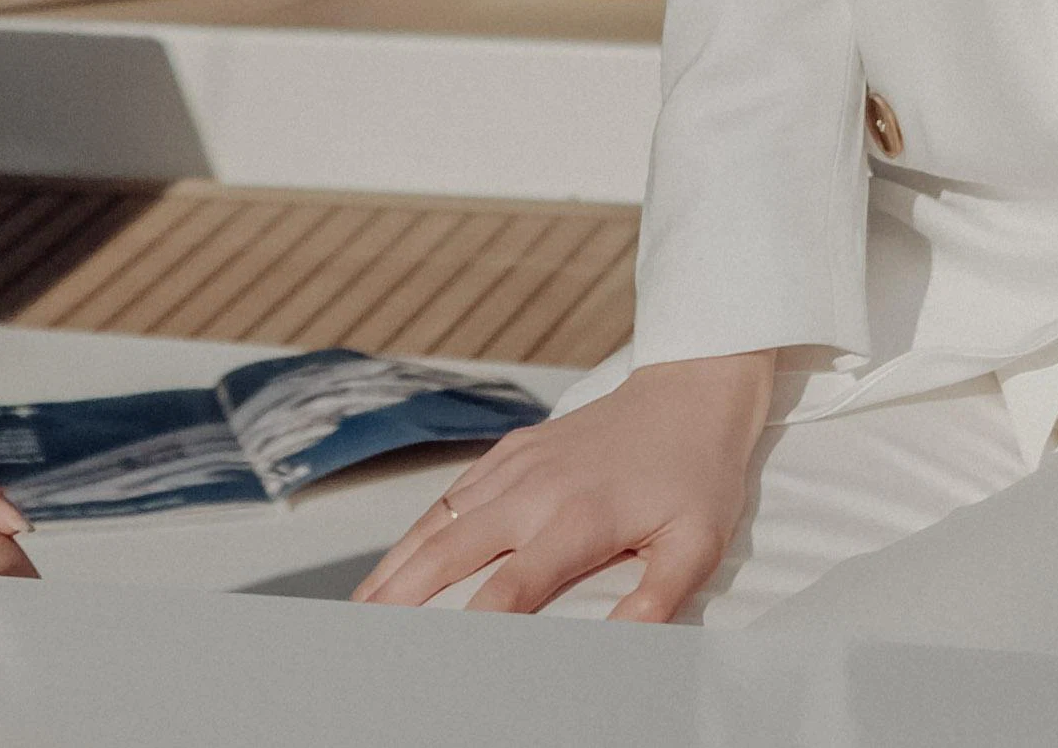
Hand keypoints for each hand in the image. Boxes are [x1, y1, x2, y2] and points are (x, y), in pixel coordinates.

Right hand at [351, 349, 785, 621]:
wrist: (690, 391)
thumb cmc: (697, 474)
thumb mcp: (697, 543)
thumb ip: (659, 597)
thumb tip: (624, 645)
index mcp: (577, 518)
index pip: (511, 587)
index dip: (473, 628)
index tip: (443, 665)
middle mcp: (534, 490)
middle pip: (450, 553)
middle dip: (402, 600)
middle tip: (366, 641)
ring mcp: (516, 466)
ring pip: (439, 522)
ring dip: (396, 567)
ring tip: (361, 611)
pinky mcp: (512, 450)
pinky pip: (452, 495)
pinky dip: (417, 531)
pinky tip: (398, 561)